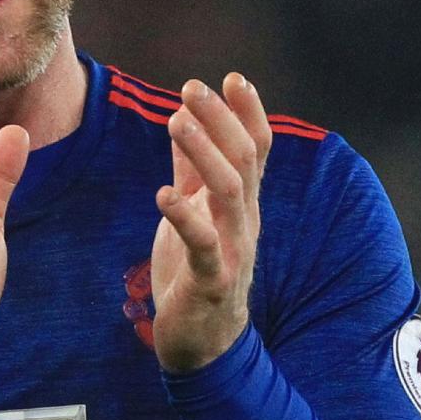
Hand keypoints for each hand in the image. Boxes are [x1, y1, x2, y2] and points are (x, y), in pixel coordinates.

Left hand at [150, 73, 272, 372]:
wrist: (201, 342)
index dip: (248, 113)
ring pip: (228, 192)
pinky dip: (185, 217)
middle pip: (244, 160)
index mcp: (241, 203)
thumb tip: (183, 120)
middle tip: (192, 87)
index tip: (232, 77)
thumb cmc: (195, 270)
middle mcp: (244, 221)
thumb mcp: (193, 211)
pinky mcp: (211, 281)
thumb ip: (189, 170)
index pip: (257, 149)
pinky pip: (203, 244)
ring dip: (203, 152)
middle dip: (220, 119)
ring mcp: (232, 250)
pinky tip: (164, 195)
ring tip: (176, 121)